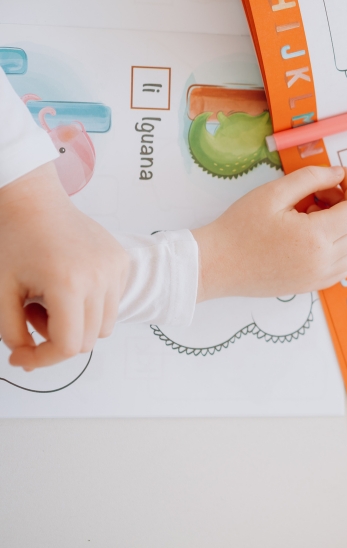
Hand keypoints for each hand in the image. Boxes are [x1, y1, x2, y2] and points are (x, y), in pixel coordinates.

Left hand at [0, 163, 129, 369]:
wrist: (32, 201)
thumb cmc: (13, 238)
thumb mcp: (1, 291)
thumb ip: (11, 332)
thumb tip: (27, 357)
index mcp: (68, 283)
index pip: (68, 346)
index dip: (43, 359)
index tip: (22, 357)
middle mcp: (99, 277)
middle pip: (88, 340)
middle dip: (57, 339)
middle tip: (31, 314)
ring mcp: (114, 268)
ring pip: (104, 325)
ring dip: (77, 324)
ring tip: (51, 299)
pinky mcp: (120, 262)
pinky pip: (112, 302)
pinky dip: (91, 305)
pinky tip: (68, 285)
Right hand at [192, 166, 346, 301]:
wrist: (216, 265)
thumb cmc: (239, 228)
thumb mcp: (274, 193)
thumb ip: (311, 178)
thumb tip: (338, 173)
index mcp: (316, 237)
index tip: (341, 175)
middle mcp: (324, 262)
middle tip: (320, 192)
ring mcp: (320, 277)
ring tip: (315, 214)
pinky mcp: (313, 286)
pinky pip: (344, 265)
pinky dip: (340, 247)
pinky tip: (313, 234)